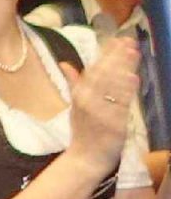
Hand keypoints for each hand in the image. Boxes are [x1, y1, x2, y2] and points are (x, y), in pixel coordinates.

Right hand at [65, 35, 140, 174]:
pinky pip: (120, 105)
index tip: (118, 40)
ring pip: (113, 86)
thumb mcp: (76, 105)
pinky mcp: (112, 124)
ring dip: (124, 69)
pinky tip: (133, 80)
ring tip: (133, 54)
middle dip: (117, 57)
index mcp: (80, 94)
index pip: (94, 68)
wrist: (85, 158)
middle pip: (104, 74)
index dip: (106, 53)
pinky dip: (127, 91)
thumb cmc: (83, 130)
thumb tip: (65, 63)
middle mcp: (87, 100)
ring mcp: (100, 112)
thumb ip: (74, 82)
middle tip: (129, 42)